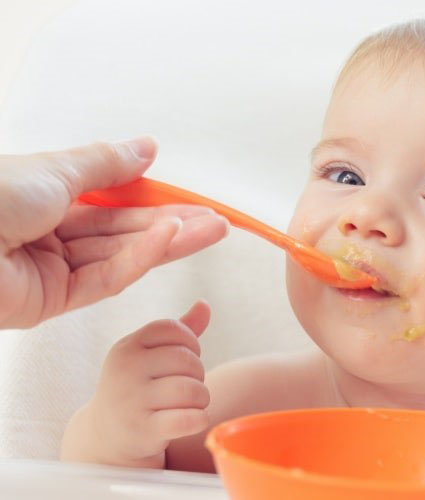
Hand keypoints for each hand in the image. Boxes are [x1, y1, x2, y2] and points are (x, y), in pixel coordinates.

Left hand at [0, 138, 228, 328]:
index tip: (190, 196)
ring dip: (167, 241)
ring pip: (121, 255)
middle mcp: (49, 232)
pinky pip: (104, 278)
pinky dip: (139, 258)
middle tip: (216, 221)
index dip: (153, 196)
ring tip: (210, 230)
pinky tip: (169, 240)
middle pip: (123, 230)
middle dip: (172, 223)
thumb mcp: (53, 169)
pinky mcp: (51, 301)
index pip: (112, 199)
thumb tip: (146, 148)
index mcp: (44, 196)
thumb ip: (106, 165)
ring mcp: (51, 269)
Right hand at [65, 301, 211, 467]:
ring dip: (202, 398)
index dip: (190, 343)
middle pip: (188, 360)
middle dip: (198, 374)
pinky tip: (193, 420)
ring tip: (191, 403)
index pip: (174, 330)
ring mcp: (132, 400)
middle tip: (188, 386)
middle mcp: (126, 370)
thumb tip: (204, 304)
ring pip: (193, 390)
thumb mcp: (149, 356)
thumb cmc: (138, 387)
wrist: (106, 437)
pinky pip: (190, 419)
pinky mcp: (143, 430)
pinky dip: (200, 419)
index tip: (184, 360)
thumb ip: (180, 330)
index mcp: (127, 347)